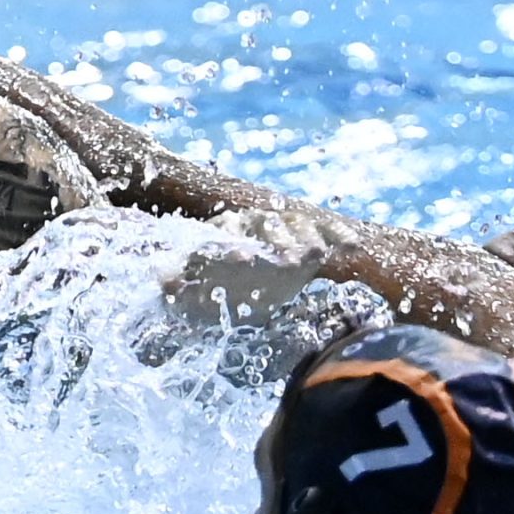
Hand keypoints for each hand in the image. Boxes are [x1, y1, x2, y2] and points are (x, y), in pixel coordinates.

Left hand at [163, 211, 332, 323]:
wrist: (244, 287)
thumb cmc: (213, 289)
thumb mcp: (192, 291)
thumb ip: (177, 285)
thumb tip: (162, 278)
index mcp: (224, 231)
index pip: (227, 230)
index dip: (232, 242)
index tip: (240, 259)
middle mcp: (254, 224)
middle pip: (265, 223)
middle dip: (274, 239)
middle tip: (283, 258)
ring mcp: (284, 229)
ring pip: (295, 223)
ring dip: (303, 237)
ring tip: (312, 255)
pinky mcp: (310, 239)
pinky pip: (326, 230)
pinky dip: (338, 234)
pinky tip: (351, 246)